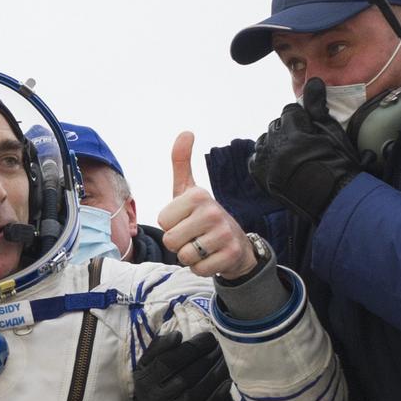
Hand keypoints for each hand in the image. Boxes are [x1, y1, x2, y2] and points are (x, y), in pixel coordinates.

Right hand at [129, 330, 231, 400]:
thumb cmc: (151, 388)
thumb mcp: (145, 367)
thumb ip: (158, 348)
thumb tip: (177, 335)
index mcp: (146, 380)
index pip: (170, 360)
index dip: (193, 347)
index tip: (208, 337)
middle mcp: (158, 398)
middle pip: (187, 375)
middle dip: (209, 357)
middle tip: (223, 346)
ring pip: (199, 390)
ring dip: (218, 373)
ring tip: (228, 360)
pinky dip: (220, 395)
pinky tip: (229, 382)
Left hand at [158, 132, 256, 279]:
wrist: (236, 243)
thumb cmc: (203, 216)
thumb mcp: (189, 190)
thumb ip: (181, 162)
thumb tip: (186, 132)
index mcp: (198, 195)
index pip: (163, 221)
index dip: (171, 225)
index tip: (186, 220)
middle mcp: (212, 211)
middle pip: (170, 240)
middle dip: (179, 243)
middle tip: (194, 236)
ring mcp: (223, 234)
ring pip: (184, 256)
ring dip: (190, 256)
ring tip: (202, 246)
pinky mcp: (229, 255)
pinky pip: (198, 269)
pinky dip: (201, 267)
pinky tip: (211, 257)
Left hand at [249, 78, 360, 223]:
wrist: (331, 199)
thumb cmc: (336, 163)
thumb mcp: (330, 131)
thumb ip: (316, 106)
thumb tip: (312, 81)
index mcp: (291, 129)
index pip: (290, 110)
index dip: (302, 120)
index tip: (310, 132)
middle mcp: (273, 143)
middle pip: (276, 126)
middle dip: (288, 132)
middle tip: (303, 147)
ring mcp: (264, 160)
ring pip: (265, 141)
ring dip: (275, 145)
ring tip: (292, 158)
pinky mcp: (259, 176)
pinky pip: (256, 159)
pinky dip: (265, 160)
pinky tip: (280, 167)